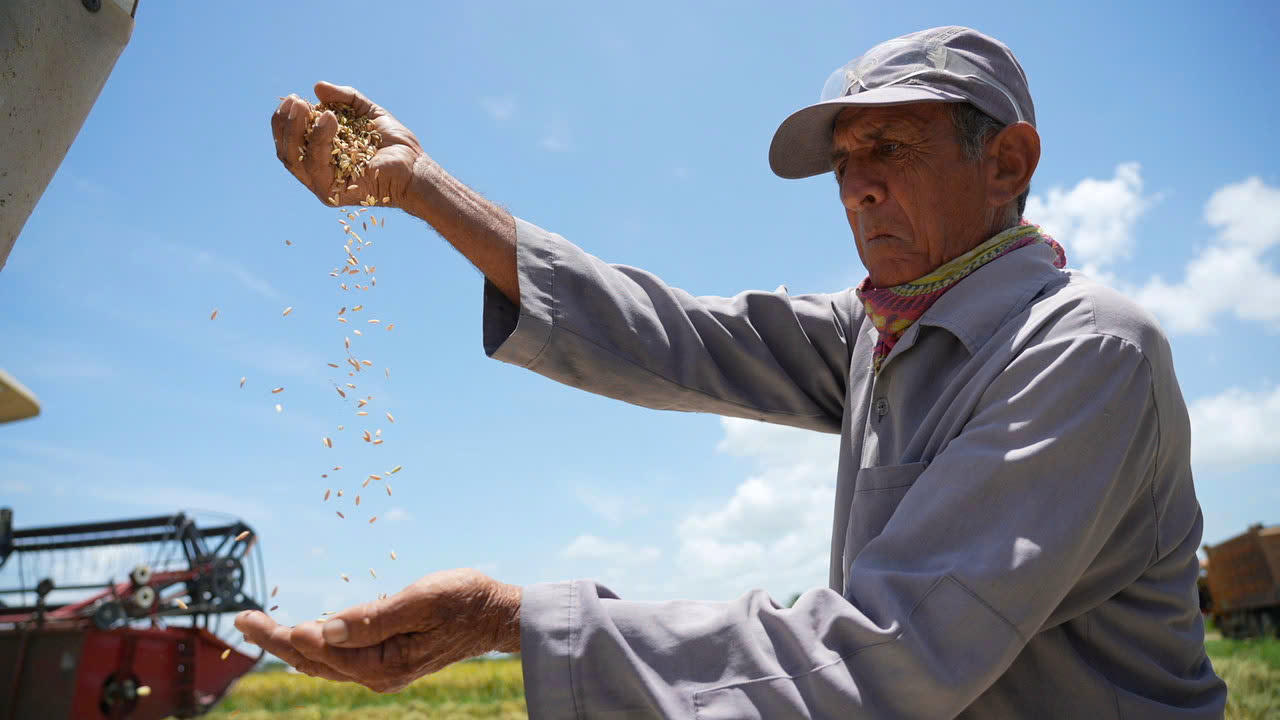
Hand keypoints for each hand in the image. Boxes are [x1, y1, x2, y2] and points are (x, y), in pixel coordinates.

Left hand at [235, 568, 521, 692]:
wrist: (497, 616)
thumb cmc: (465, 599)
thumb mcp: (422, 600)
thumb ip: (374, 617)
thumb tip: (325, 629)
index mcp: (384, 663)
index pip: (319, 650)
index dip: (283, 635)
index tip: (252, 618)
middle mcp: (378, 674)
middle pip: (314, 662)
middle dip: (275, 641)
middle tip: (240, 619)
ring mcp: (382, 670)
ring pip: (323, 663)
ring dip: (289, 645)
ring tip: (258, 628)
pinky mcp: (387, 661)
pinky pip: (339, 660)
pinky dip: (314, 648)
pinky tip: (303, 637)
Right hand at [270, 81, 428, 209]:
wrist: (414, 165)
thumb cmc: (391, 141)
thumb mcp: (365, 111)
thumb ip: (344, 98)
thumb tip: (317, 87)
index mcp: (318, 153)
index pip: (289, 140)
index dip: (284, 119)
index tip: (293, 98)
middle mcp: (317, 171)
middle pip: (285, 151)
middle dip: (286, 124)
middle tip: (297, 102)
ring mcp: (323, 185)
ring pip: (296, 159)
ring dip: (299, 130)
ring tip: (309, 107)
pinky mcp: (334, 194)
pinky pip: (318, 167)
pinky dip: (321, 141)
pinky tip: (329, 120)